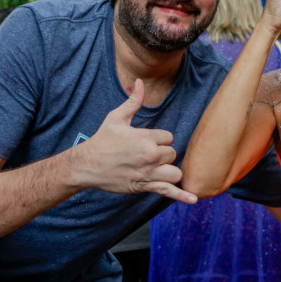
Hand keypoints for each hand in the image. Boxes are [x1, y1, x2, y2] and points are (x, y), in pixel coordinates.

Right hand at [70, 79, 196, 203]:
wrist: (87, 165)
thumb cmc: (102, 140)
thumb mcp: (117, 118)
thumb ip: (133, 101)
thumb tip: (139, 82)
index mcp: (145, 138)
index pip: (169, 137)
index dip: (159, 140)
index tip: (144, 141)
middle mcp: (150, 156)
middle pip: (172, 154)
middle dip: (162, 154)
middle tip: (143, 155)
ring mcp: (148, 173)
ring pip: (174, 171)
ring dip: (168, 170)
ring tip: (155, 168)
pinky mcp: (145, 186)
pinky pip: (168, 191)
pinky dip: (182, 195)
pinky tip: (194, 199)